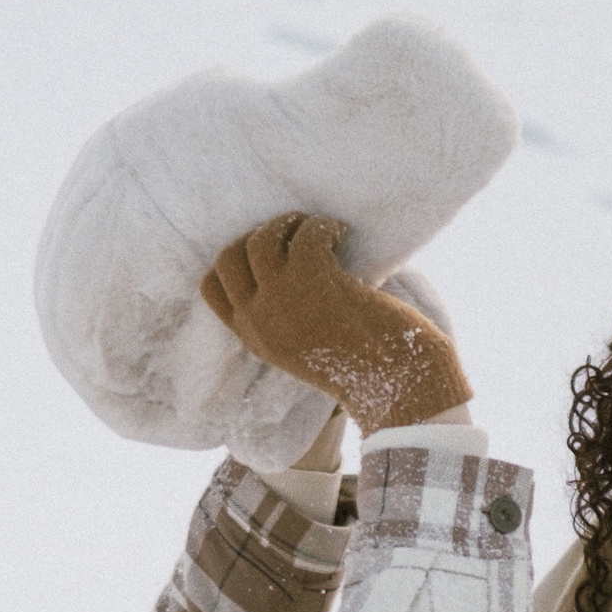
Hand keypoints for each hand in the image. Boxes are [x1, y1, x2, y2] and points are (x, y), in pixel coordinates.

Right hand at [201, 213, 470, 434]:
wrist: (399, 387)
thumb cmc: (364, 365)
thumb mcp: (304, 348)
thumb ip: (284, 316)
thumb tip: (284, 261)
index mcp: (254, 338)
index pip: (212, 287)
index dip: (235, 260)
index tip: (269, 253)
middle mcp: (260, 320)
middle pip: (230, 256)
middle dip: (259, 234)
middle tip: (293, 235)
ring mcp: (284, 301)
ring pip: (263, 238)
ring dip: (290, 223)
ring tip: (317, 230)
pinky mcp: (317, 282)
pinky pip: (305, 235)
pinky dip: (323, 226)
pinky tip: (341, 234)